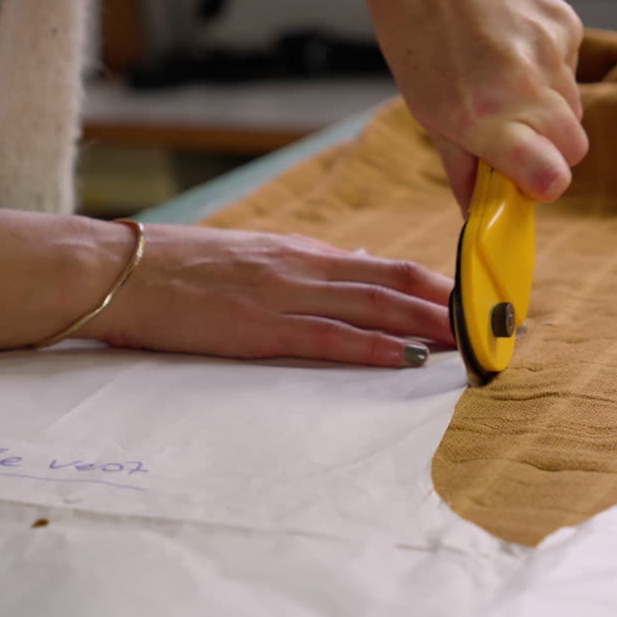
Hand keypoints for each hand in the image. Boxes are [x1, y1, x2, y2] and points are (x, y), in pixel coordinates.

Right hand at [86, 224, 453, 367]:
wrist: (120, 270)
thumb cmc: (183, 268)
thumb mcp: (257, 255)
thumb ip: (313, 264)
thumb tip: (363, 263)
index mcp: (304, 254)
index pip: (389, 267)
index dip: (438, 285)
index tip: (476, 302)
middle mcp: (305, 269)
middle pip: (396, 285)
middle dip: (451, 307)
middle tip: (496, 324)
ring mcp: (285, 296)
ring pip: (374, 309)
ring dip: (427, 327)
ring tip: (471, 342)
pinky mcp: (260, 327)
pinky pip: (328, 339)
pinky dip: (372, 351)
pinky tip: (405, 362)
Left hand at [360, 0, 587, 213]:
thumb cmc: (414, 20)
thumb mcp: (423, 104)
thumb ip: (458, 162)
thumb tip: (475, 209)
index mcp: (484, 116)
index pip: (551, 179)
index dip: (542, 187)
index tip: (524, 184)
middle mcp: (525, 87)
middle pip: (573, 150)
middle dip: (549, 152)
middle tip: (512, 137)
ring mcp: (552, 52)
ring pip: (574, 108)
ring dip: (548, 111)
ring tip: (505, 83)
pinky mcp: (565, 22)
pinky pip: (571, 67)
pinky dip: (549, 69)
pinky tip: (514, 47)